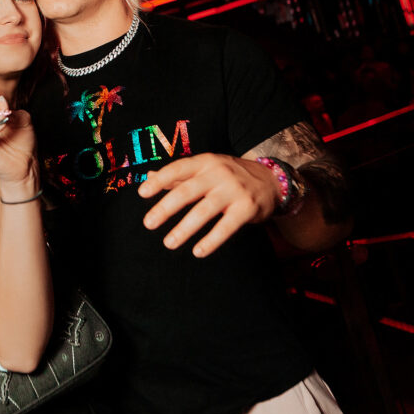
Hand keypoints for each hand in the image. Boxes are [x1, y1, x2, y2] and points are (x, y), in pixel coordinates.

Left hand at [138, 153, 278, 256]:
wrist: (271, 180)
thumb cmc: (229, 175)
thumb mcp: (205, 168)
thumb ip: (178, 175)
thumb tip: (148, 177)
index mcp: (205, 162)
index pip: (177, 169)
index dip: (159, 181)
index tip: (142, 193)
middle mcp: (218, 173)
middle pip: (187, 191)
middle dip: (165, 208)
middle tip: (148, 223)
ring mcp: (234, 190)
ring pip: (204, 211)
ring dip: (184, 229)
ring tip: (169, 243)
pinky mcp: (247, 208)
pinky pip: (226, 226)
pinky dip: (211, 240)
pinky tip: (198, 251)